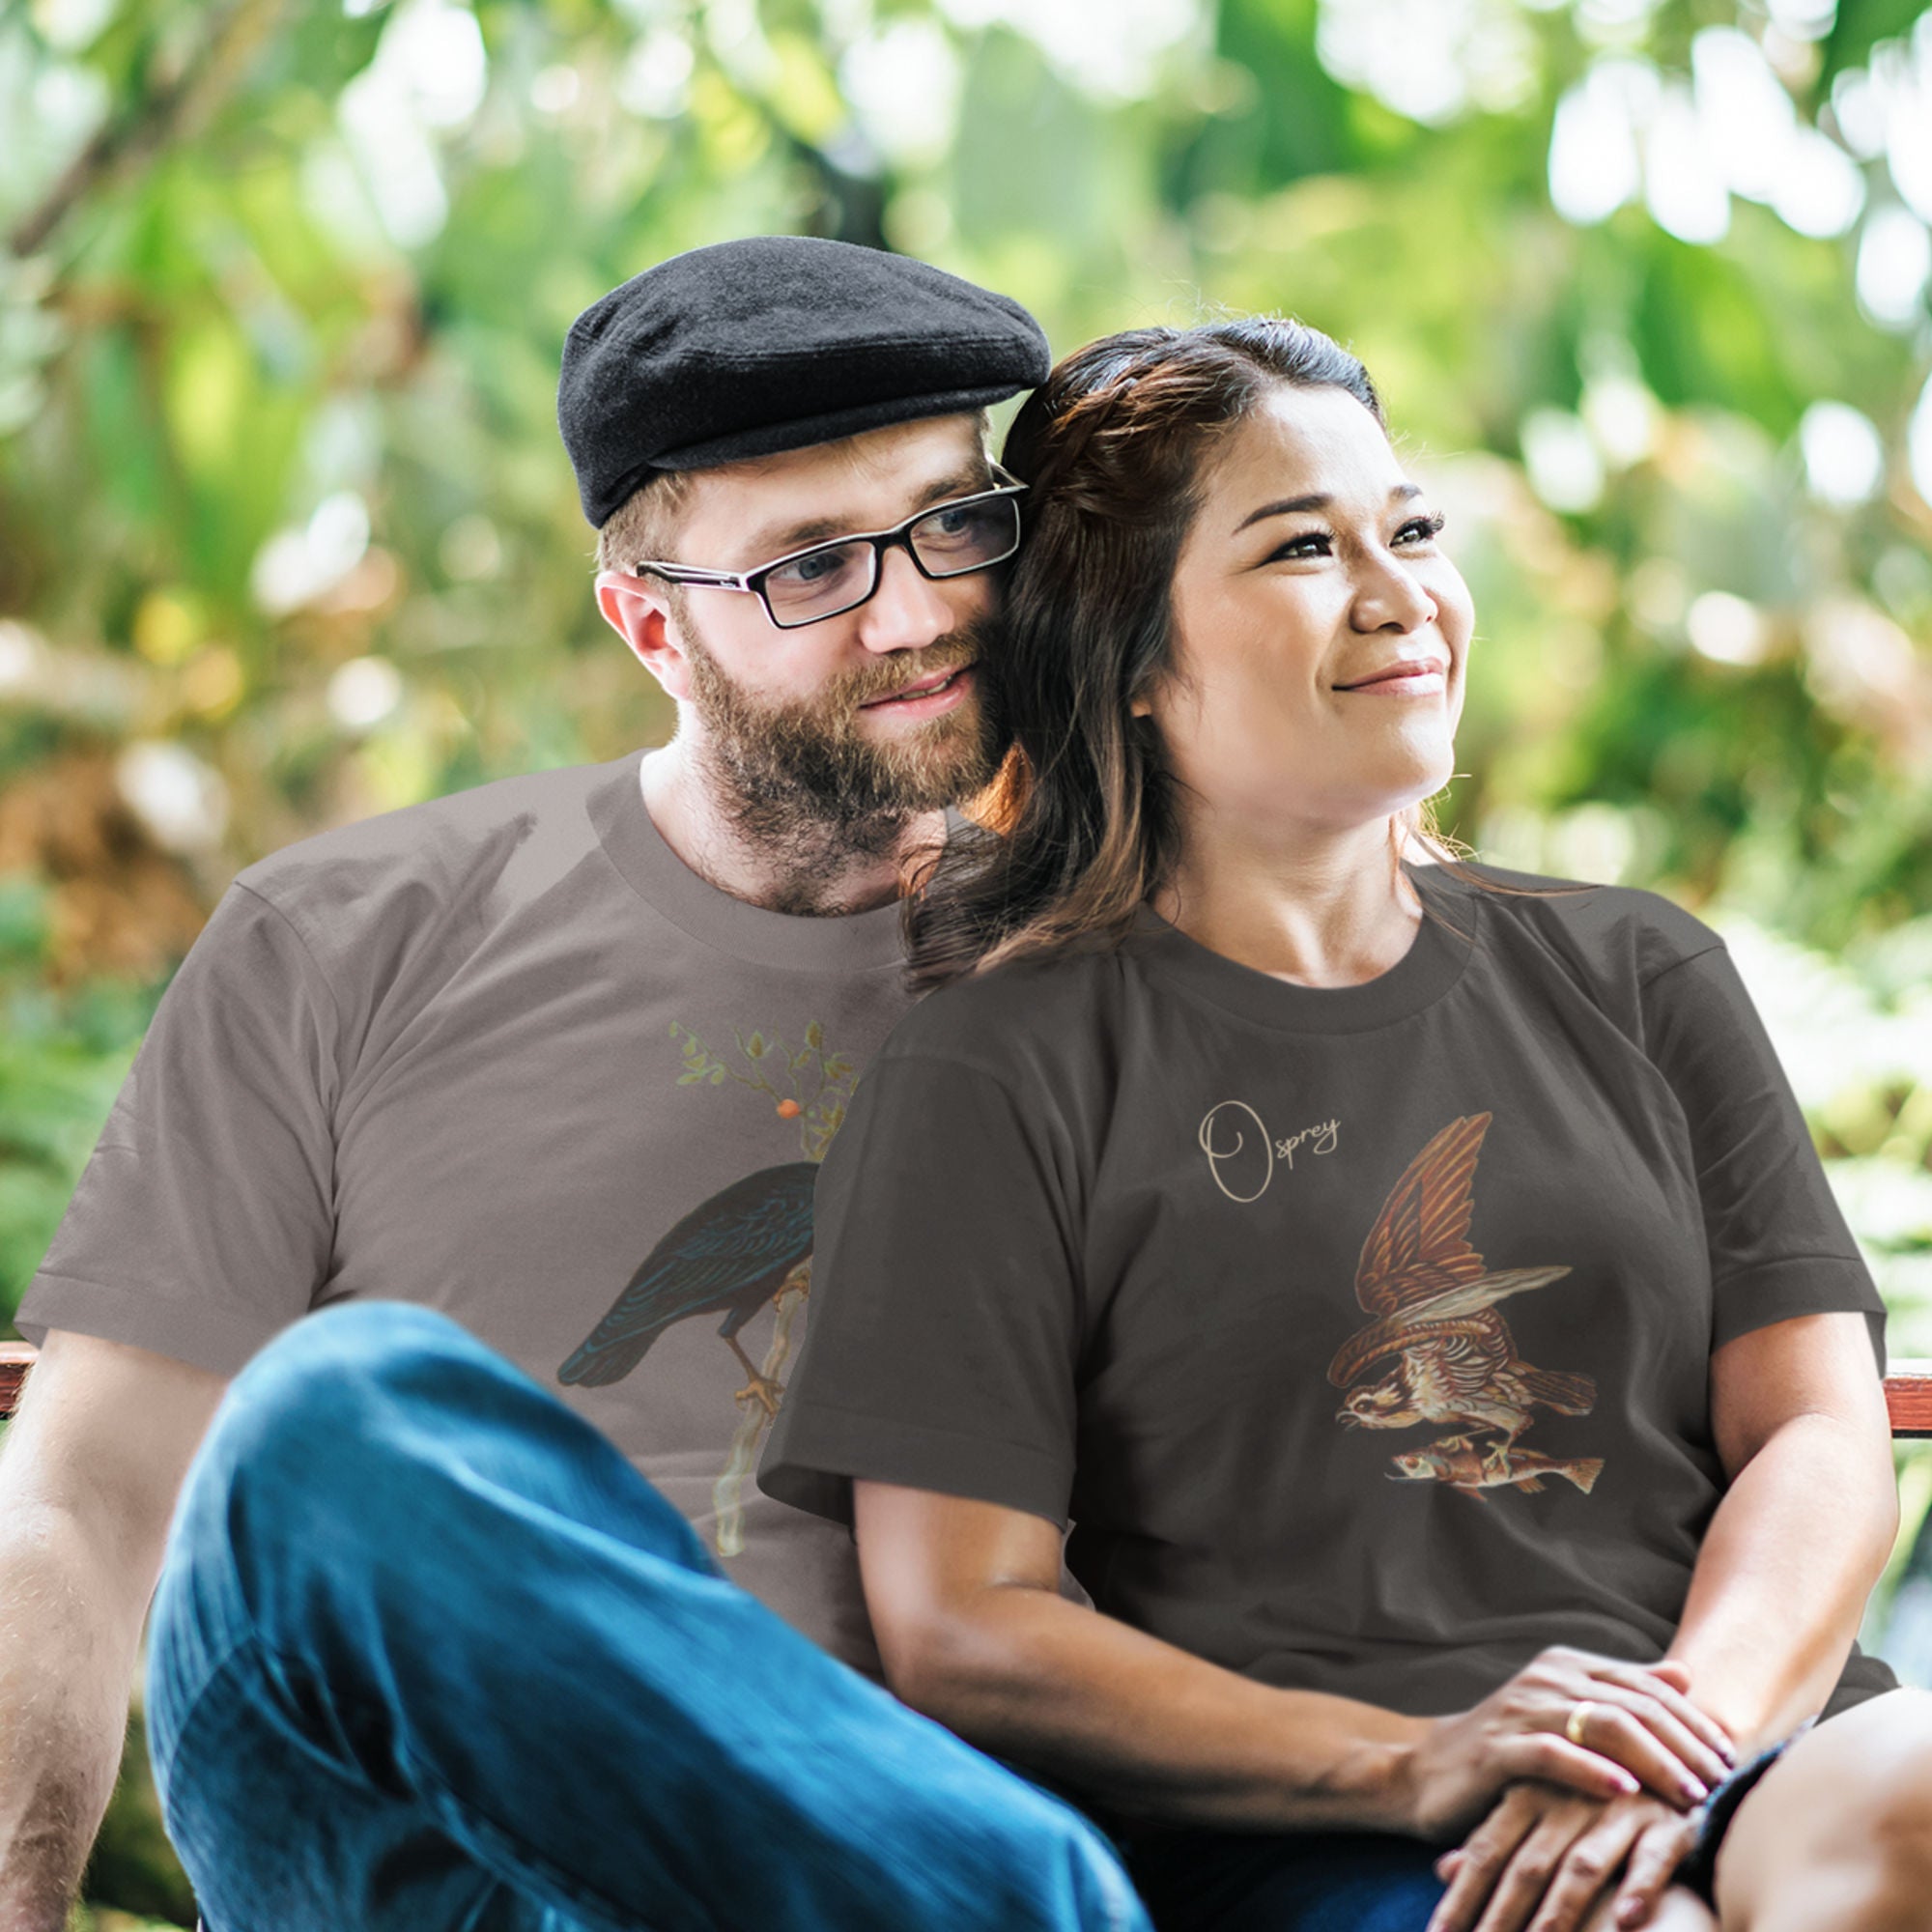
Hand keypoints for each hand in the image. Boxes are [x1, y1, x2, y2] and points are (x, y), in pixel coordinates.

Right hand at [1405, 1649, 1733, 1837]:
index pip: (1646, 1685)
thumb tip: (1684, 1674)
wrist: (1427, 1772)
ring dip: (1655, 1760)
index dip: (1693, 1721)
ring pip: (1603, 1724)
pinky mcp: (1497, 1747)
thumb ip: (1622, 1694)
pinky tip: (1625, 1790)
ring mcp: (1520, 1709)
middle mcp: (1546, 1678)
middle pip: (1634, 1704)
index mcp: (1567, 1666)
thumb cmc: (1510, 1749)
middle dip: (1685, 1745)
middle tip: (1721, 1782)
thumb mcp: (1568, 1716)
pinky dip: (1592, 1770)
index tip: (1729, 1757)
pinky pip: (1551, 1753)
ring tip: (1690, 1793)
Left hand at [1426, 1784, 1699, 1931]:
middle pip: (1527, 1865)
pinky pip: (1651, 1859)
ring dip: (1558, 1913)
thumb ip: (1496, 1842)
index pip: (1487, 1851)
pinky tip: (1624, 1921)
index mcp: (1529, 1792)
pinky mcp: (1668, 1823)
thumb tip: (1441, 1869)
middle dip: (1500, 1917)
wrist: (1672, 1767)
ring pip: (1581, 1867)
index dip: (1462, 1896)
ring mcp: (1617, 1810)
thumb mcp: (1539, 1817)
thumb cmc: (1593, 1806)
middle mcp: (1568, 1799)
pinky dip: (1637, 1889)